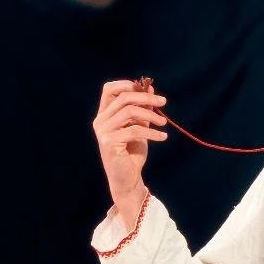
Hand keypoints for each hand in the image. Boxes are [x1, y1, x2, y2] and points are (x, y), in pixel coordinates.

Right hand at [92, 79, 168, 222]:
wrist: (127, 178)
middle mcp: (100, 121)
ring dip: (151, 115)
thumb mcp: (140, 127)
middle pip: (123, 98)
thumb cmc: (132, 153)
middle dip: (146, 98)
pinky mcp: (110, 142)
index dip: (126, 84)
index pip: (109, 89)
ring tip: (164, 123)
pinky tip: (163, 137)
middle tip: (164, 101)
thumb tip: (149, 87)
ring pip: (129, 112)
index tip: (145, 87)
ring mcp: (103, 131)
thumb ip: (142, 109)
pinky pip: (135, 130)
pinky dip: (152, 132)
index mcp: (104, 114)